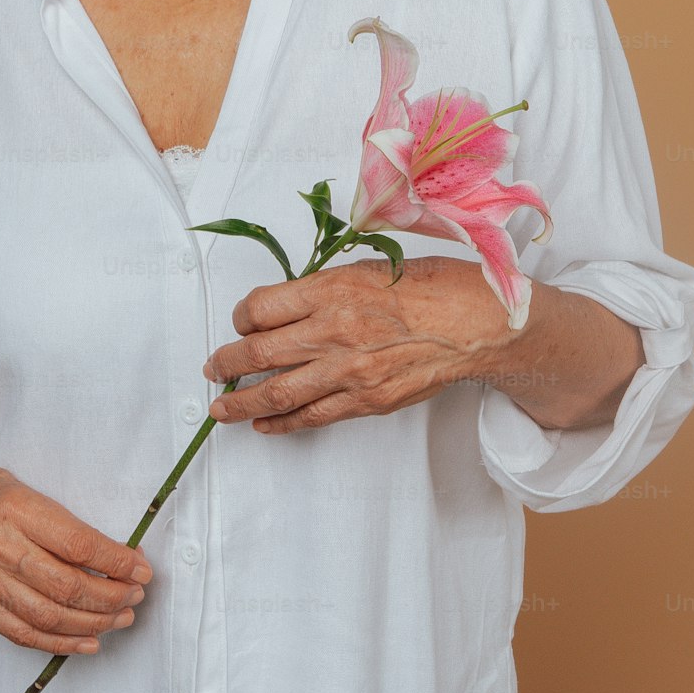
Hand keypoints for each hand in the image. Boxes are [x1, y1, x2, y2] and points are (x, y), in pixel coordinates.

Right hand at [0, 410, 151, 655]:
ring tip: (121, 617)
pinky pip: (23, 633)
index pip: (77, 544)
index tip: (142, 569)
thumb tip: (117, 556)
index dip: (116, 561)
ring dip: (93, 623)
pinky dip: (60, 642)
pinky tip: (88, 640)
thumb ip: (66, 524)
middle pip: (65, 585)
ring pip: (48, 615)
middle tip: (136, 596)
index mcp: (15, 508)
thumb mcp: (29, 489)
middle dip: (111, 597)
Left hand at [202, 256, 510, 434]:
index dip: (242, 317)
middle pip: (259, 352)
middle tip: (213, 368)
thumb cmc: (432, 286)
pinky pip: (313, 417)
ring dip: (242, 402)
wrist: (480, 323)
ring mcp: (350, 370)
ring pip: (278, 391)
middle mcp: (334, 330)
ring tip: (221, 408)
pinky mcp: (368, 401)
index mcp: (332, 289)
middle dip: (227, 363)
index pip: (260, 307)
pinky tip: (265, 424)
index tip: (240, 322)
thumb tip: (287, 308)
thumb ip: (325, 289)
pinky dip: (283, 423)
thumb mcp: (369, 268)